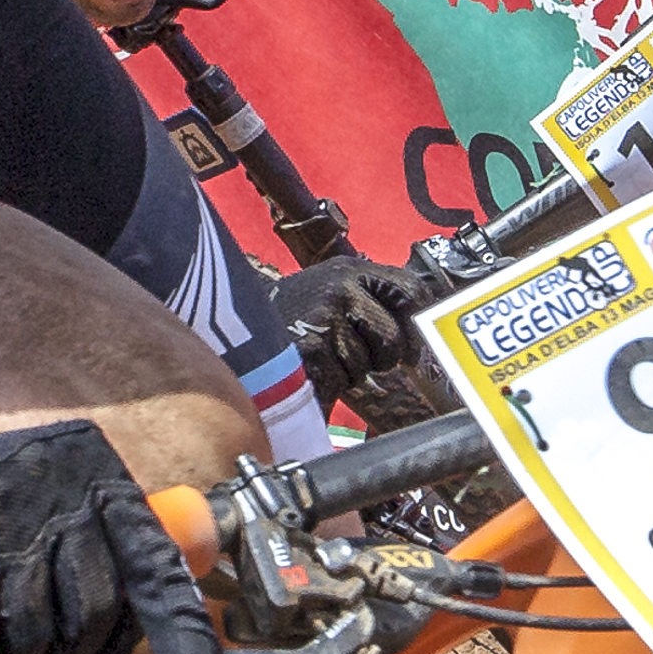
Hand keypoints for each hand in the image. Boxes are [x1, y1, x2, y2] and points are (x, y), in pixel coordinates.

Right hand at [267, 253, 450, 425]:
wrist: (233, 327)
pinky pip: (340, 380)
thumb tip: (419, 331)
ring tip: (322, 355)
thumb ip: (370, 300)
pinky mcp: (311, 351)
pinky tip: (308, 367)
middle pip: (393, 338)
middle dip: (381, 357)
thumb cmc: (290, 315)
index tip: (413, 345)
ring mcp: (325, 319)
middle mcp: (341, 289)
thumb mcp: (330, 290)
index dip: (417, 324)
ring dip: (349, 371)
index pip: (410, 291)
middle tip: (357, 355)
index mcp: (350, 270)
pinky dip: (327, 383)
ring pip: (366, 365)